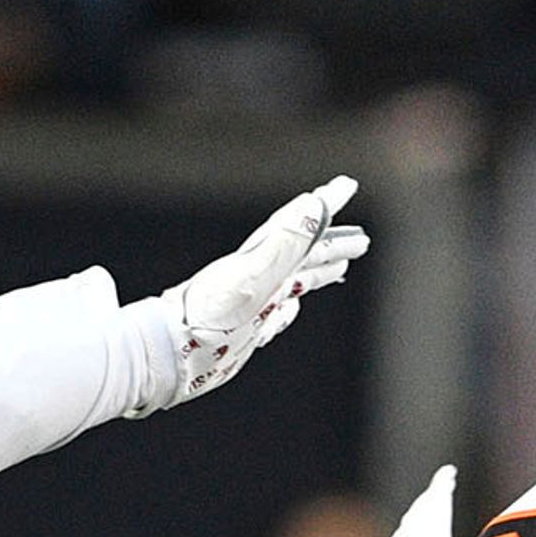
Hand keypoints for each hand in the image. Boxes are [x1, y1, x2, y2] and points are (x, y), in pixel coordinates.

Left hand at [144, 177, 371, 410]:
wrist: (173, 351)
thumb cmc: (209, 314)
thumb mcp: (253, 275)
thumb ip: (284, 242)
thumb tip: (312, 204)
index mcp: (265, 261)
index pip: (302, 226)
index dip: (326, 206)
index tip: (347, 185)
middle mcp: (261, 277)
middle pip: (304, 254)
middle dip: (333, 244)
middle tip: (361, 240)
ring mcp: (254, 303)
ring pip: (295, 280)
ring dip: (319, 270)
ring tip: (341, 266)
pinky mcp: (246, 328)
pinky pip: (277, 311)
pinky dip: (292, 305)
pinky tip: (293, 308)